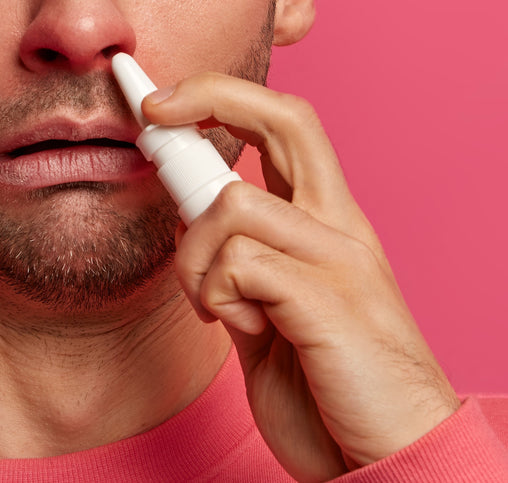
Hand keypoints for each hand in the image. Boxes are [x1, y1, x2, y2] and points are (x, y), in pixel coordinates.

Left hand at [142, 73, 458, 482]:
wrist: (389, 461)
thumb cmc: (326, 387)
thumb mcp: (268, 311)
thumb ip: (238, 264)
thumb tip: (188, 221)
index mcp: (328, 222)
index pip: (284, 127)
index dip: (220, 96)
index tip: (157, 97)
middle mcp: (342, 227)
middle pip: (286, 119)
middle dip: (209, 96)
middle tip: (153, 116)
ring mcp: (342, 260)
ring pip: (232, 206)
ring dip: (195, 258)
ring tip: (214, 307)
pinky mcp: (331, 300)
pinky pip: (239, 264)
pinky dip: (218, 296)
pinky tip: (248, 332)